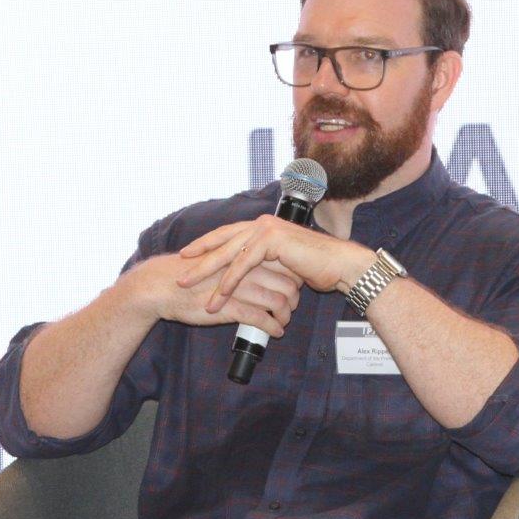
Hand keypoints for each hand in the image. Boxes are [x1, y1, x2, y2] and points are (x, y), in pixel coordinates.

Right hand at [126, 252, 301, 338]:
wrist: (163, 285)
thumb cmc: (190, 275)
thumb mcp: (220, 261)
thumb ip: (240, 264)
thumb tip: (259, 269)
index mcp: (245, 256)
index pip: (284, 265)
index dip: (294, 279)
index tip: (294, 289)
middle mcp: (246, 270)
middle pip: (287, 284)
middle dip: (294, 299)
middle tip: (292, 308)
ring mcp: (239, 288)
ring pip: (277, 302)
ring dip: (286, 316)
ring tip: (284, 322)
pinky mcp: (229, 307)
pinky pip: (260, 319)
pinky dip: (272, 327)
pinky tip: (275, 333)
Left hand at [176, 215, 372, 312]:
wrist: (339, 265)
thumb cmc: (315, 267)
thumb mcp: (282, 265)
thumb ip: (263, 264)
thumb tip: (247, 276)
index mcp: (262, 226)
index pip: (227, 235)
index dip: (205, 245)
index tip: (187, 256)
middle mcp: (261, 224)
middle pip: (221, 241)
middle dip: (198, 258)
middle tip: (178, 272)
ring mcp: (266, 230)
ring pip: (228, 253)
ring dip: (206, 272)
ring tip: (189, 286)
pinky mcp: (271, 241)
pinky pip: (243, 264)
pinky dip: (229, 281)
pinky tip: (218, 294)